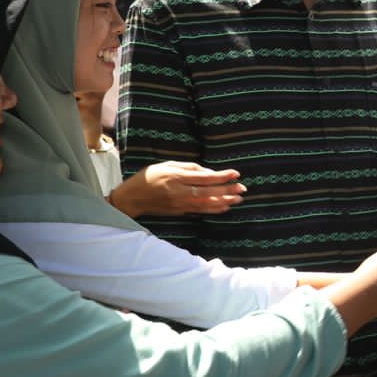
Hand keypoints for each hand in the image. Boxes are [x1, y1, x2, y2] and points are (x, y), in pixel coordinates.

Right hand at [109, 161, 244, 217]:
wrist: (133, 197)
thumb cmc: (150, 176)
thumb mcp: (168, 165)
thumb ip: (189, 168)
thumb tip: (209, 172)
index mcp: (176, 177)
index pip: (204, 177)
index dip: (221, 176)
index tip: (236, 173)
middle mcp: (179, 192)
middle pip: (208, 192)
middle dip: (227, 190)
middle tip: (243, 188)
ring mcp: (180, 204)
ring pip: (206, 204)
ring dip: (224, 201)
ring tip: (239, 199)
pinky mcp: (180, 211)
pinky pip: (200, 211)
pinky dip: (214, 209)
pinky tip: (225, 207)